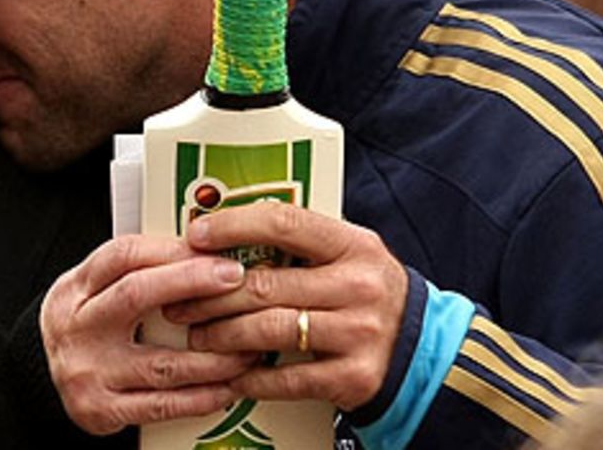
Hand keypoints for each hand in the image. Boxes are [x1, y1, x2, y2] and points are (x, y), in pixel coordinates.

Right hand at [40, 233, 258, 434]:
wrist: (41, 373)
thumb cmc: (85, 324)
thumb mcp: (95, 287)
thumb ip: (140, 269)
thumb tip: (205, 251)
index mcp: (77, 289)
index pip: (122, 256)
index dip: (171, 250)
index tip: (212, 250)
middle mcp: (79, 326)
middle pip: (136, 295)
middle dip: (192, 283)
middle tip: (234, 279)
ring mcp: (90, 371)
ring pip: (161, 361)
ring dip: (214, 354)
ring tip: (248, 344)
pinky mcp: (103, 410)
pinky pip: (162, 404)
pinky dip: (201, 397)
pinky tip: (227, 386)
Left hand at [163, 202, 408, 411]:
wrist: (421, 350)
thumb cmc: (368, 292)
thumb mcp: (349, 253)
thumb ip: (301, 241)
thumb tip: (227, 231)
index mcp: (354, 245)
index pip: (285, 223)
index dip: (234, 226)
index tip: (198, 234)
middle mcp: (358, 286)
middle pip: (265, 284)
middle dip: (211, 294)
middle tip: (181, 300)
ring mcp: (358, 333)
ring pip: (268, 329)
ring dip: (222, 334)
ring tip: (198, 334)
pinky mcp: (353, 377)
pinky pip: (286, 378)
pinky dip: (251, 377)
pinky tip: (232, 373)